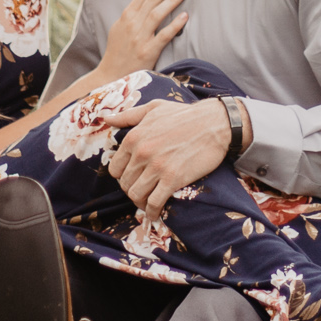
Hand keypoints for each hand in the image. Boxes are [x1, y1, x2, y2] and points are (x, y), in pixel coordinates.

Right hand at [99, 0, 187, 77]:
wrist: (109, 76)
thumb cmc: (118, 51)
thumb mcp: (121, 27)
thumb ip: (135, 13)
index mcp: (127, 15)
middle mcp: (132, 23)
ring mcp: (139, 38)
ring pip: (157, 13)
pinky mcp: (147, 52)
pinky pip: (163, 36)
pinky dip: (174, 26)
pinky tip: (185, 17)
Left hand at [105, 97, 230, 217]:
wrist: (214, 123)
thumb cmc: (184, 115)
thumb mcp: (153, 108)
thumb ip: (128, 116)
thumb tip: (106, 118)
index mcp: (133, 137)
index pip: (114, 168)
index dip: (122, 175)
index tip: (133, 177)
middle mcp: (142, 153)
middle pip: (125, 184)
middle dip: (132, 189)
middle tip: (143, 190)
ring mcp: (157, 167)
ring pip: (136, 195)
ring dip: (140, 201)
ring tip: (148, 201)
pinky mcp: (173, 179)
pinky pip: (154, 203)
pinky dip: (152, 211)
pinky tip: (156, 212)